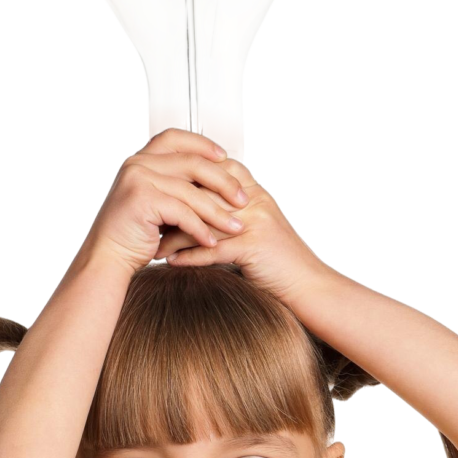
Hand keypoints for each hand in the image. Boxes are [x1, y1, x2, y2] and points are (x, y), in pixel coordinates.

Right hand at [81, 128, 248, 273]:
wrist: (107, 256)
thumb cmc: (134, 233)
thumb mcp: (157, 200)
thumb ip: (176, 184)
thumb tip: (217, 177)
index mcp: (140, 157)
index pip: (176, 137)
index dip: (203, 144)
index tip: (227, 157)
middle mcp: (137, 163)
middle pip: (192, 162)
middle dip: (224, 181)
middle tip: (244, 199)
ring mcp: (138, 179)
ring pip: (191, 192)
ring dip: (218, 213)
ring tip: (236, 228)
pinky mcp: (142, 200)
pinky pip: (182, 213)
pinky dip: (200, 229)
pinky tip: (212, 242)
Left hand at [154, 158, 329, 303]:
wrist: (311, 286)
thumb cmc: (282, 263)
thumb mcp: (259, 230)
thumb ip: (234, 217)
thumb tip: (199, 215)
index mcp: (256, 194)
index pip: (215, 172)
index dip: (186, 180)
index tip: (159, 192)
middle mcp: (255, 202)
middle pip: (205, 193)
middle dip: (173, 206)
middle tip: (147, 218)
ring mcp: (256, 222)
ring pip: (205, 221)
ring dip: (175, 235)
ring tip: (153, 246)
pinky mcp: (254, 246)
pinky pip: (213, 248)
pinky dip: (190, 256)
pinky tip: (171, 262)